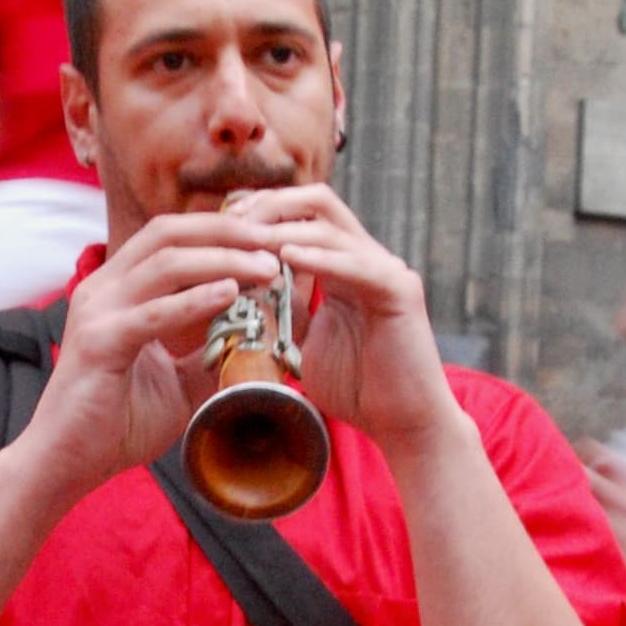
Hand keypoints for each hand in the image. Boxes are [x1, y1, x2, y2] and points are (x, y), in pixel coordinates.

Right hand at [10, 210, 294, 502]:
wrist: (65, 463)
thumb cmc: (116, 423)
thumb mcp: (179, 381)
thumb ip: (212, 354)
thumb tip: (263, 338)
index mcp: (119, 290)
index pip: (172, 237)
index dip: (222, 230)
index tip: (269, 241)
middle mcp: (104, 289)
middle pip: (170, 233)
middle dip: (228, 231)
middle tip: (276, 242)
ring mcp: (97, 311)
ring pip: (165, 263)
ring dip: (222, 260)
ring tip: (266, 268)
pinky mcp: (98, 343)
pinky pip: (152, 313)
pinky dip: (194, 300)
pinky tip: (230, 294)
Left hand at [223, 184, 469, 463]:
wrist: (402, 424)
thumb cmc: (356, 387)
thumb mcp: (303, 340)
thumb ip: (282, 311)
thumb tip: (240, 295)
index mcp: (344, 265)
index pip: (303, 213)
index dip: (263, 210)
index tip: (222, 224)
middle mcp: (367, 258)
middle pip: (317, 202)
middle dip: (270, 205)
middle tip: (232, 223)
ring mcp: (386, 270)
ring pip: (331, 228)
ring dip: (284, 231)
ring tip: (247, 239)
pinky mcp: (399, 290)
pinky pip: (354, 263)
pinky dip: (318, 257)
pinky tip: (285, 257)